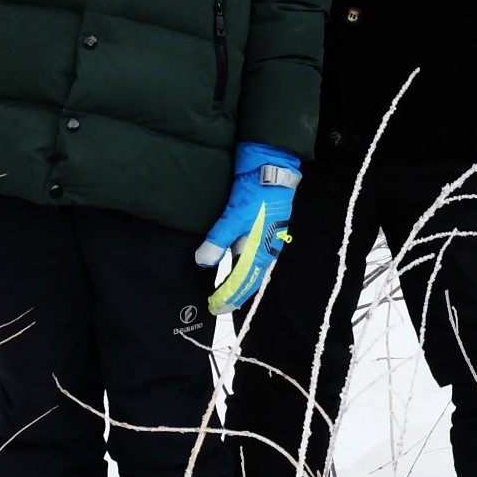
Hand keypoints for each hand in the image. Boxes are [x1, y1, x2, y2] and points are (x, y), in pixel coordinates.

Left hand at [195, 143, 302, 313]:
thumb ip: (218, 240)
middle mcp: (267, 251)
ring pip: (253, 271)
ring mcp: (268, 242)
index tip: (213, 307)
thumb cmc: (255, 194)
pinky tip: (237, 266)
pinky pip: (254, 259)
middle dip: (235, 295)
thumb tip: (203, 262)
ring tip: (226, 292)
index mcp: (260, 251)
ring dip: (240, 283)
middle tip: (218, 306)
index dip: (227, 297)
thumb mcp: (233, 216)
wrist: (273, 168)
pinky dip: (244, 269)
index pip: (242, 283)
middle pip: (250, 281)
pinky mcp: (265, 232)